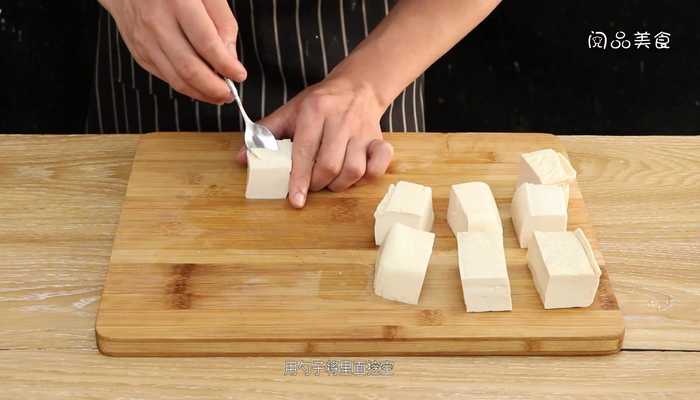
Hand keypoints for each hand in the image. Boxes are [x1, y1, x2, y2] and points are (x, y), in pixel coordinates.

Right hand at [100, 0, 246, 103]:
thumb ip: (223, 24)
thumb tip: (230, 59)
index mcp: (178, 2)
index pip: (206, 44)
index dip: (226, 65)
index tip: (240, 75)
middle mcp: (157, 22)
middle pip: (189, 68)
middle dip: (214, 88)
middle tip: (230, 93)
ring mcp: (144, 39)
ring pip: (176, 79)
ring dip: (201, 93)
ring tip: (219, 95)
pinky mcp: (139, 51)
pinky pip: (165, 76)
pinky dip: (186, 86)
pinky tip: (199, 86)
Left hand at [237, 77, 393, 207]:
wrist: (358, 86)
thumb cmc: (320, 103)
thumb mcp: (291, 111)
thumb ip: (266, 133)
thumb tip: (242, 158)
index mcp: (314, 112)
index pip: (305, 151)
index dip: (300, 179)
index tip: (296, 199)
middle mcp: (340, 120)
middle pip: (329, 165)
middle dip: (317, 184)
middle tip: (312, 185)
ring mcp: (362, 131)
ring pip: (354, 170)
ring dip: (340, 184)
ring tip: (330, 181)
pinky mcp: (379, 139)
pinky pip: (380, 164)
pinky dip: (370, 175)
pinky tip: (357, 175)